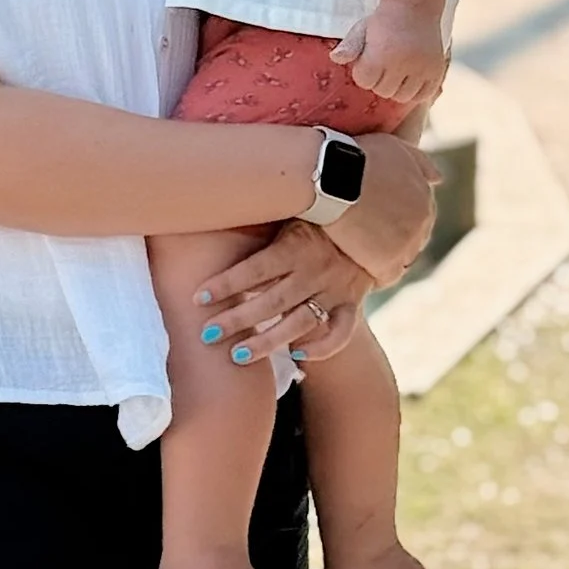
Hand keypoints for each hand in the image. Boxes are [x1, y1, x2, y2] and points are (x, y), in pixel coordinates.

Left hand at [197, 222, 371, 367]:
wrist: (370, 221)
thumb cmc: (315, 217)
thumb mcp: (288, 213)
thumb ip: (261, 225)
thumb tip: (214, 216)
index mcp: (295, 246)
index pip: (256, 269)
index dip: (226, 283)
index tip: (198, 297)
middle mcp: (314, 271)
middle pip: (271, 302)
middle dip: (237, 320)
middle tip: (207, 334)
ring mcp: (334, 291)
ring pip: (300, 323)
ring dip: (267, 342)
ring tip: (237, 355)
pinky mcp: (352, 304)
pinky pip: (341, 333)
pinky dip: (322, 347)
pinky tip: (297, 355)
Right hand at [324, 128, 435, 287]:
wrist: (331, 175)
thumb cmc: (357, 156)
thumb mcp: (396, 149)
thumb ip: (420, 163)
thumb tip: (438, 179)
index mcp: (426, 196)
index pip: (418, 217)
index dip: (396, 219)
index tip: (377, 219)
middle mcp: (423, 222)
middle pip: (412, 238)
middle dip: (393, 238)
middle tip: (367, 237)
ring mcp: (407, 244)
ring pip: (402, 259)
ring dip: (385, 256)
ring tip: (361, 253)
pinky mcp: (387, 263)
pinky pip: (386, 277)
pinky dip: (376, 274)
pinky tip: (361, 267)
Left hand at [336, 1, 448, 110]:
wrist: (415, 7)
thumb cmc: (383, 22)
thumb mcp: (362, 29)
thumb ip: (349, 46)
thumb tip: (335, 58)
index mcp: (382, 52)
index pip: (364, 82)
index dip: (364, 72)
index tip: (369, 59)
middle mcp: (404, 62)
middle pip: (383, 92)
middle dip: (380, 80)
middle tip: (385, 63)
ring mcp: (422, 68)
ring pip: (403, 97)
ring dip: (397, 87)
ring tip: (398, 69)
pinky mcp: (437, 72)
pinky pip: (422, 96)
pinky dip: (416, 91)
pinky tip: (411, 76)